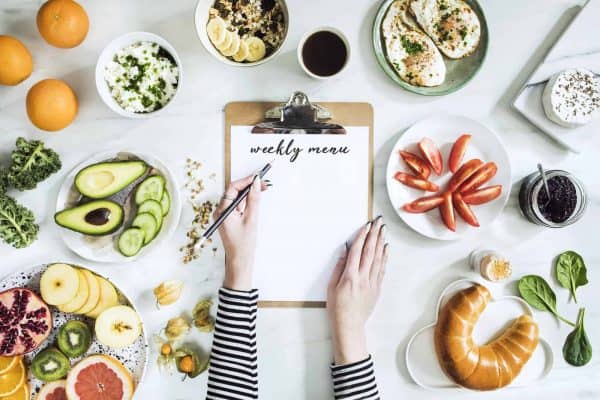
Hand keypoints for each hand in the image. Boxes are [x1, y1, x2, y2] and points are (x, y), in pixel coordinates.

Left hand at [214, 175, 265, 290]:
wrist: (240, 261)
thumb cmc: (244, 244)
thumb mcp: (251, 219)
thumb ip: (254, 200)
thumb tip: (256, 184)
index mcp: (222, 211)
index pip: (232, 188)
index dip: (246, 181)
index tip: (258, 177)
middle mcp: (220, 211)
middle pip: (234, 191)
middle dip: (249, 186)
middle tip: (264, 184)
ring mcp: (224, 215)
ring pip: (237, 198)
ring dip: (249, 193)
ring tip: (262, 190)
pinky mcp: (229, 218)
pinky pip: (238, 205)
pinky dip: (247, 202)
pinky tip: (256, 201)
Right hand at [327, 217, 388, 364]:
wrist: (349, 325)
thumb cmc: (337, 307)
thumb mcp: (331, 287)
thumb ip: (339, 267)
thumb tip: (345, 250)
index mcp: (350, 276)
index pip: (357, 251)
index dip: (362, 236)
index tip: (366, 225)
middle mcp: (363, 278)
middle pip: (370, 251)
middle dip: (375, 235)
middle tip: (378, 222)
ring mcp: (372, 283)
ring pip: (378, 258)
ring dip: (381, 242)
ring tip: (383, 230)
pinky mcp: (377, 288)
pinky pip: (382, 269)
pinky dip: (384, 257)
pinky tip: (386, 248)